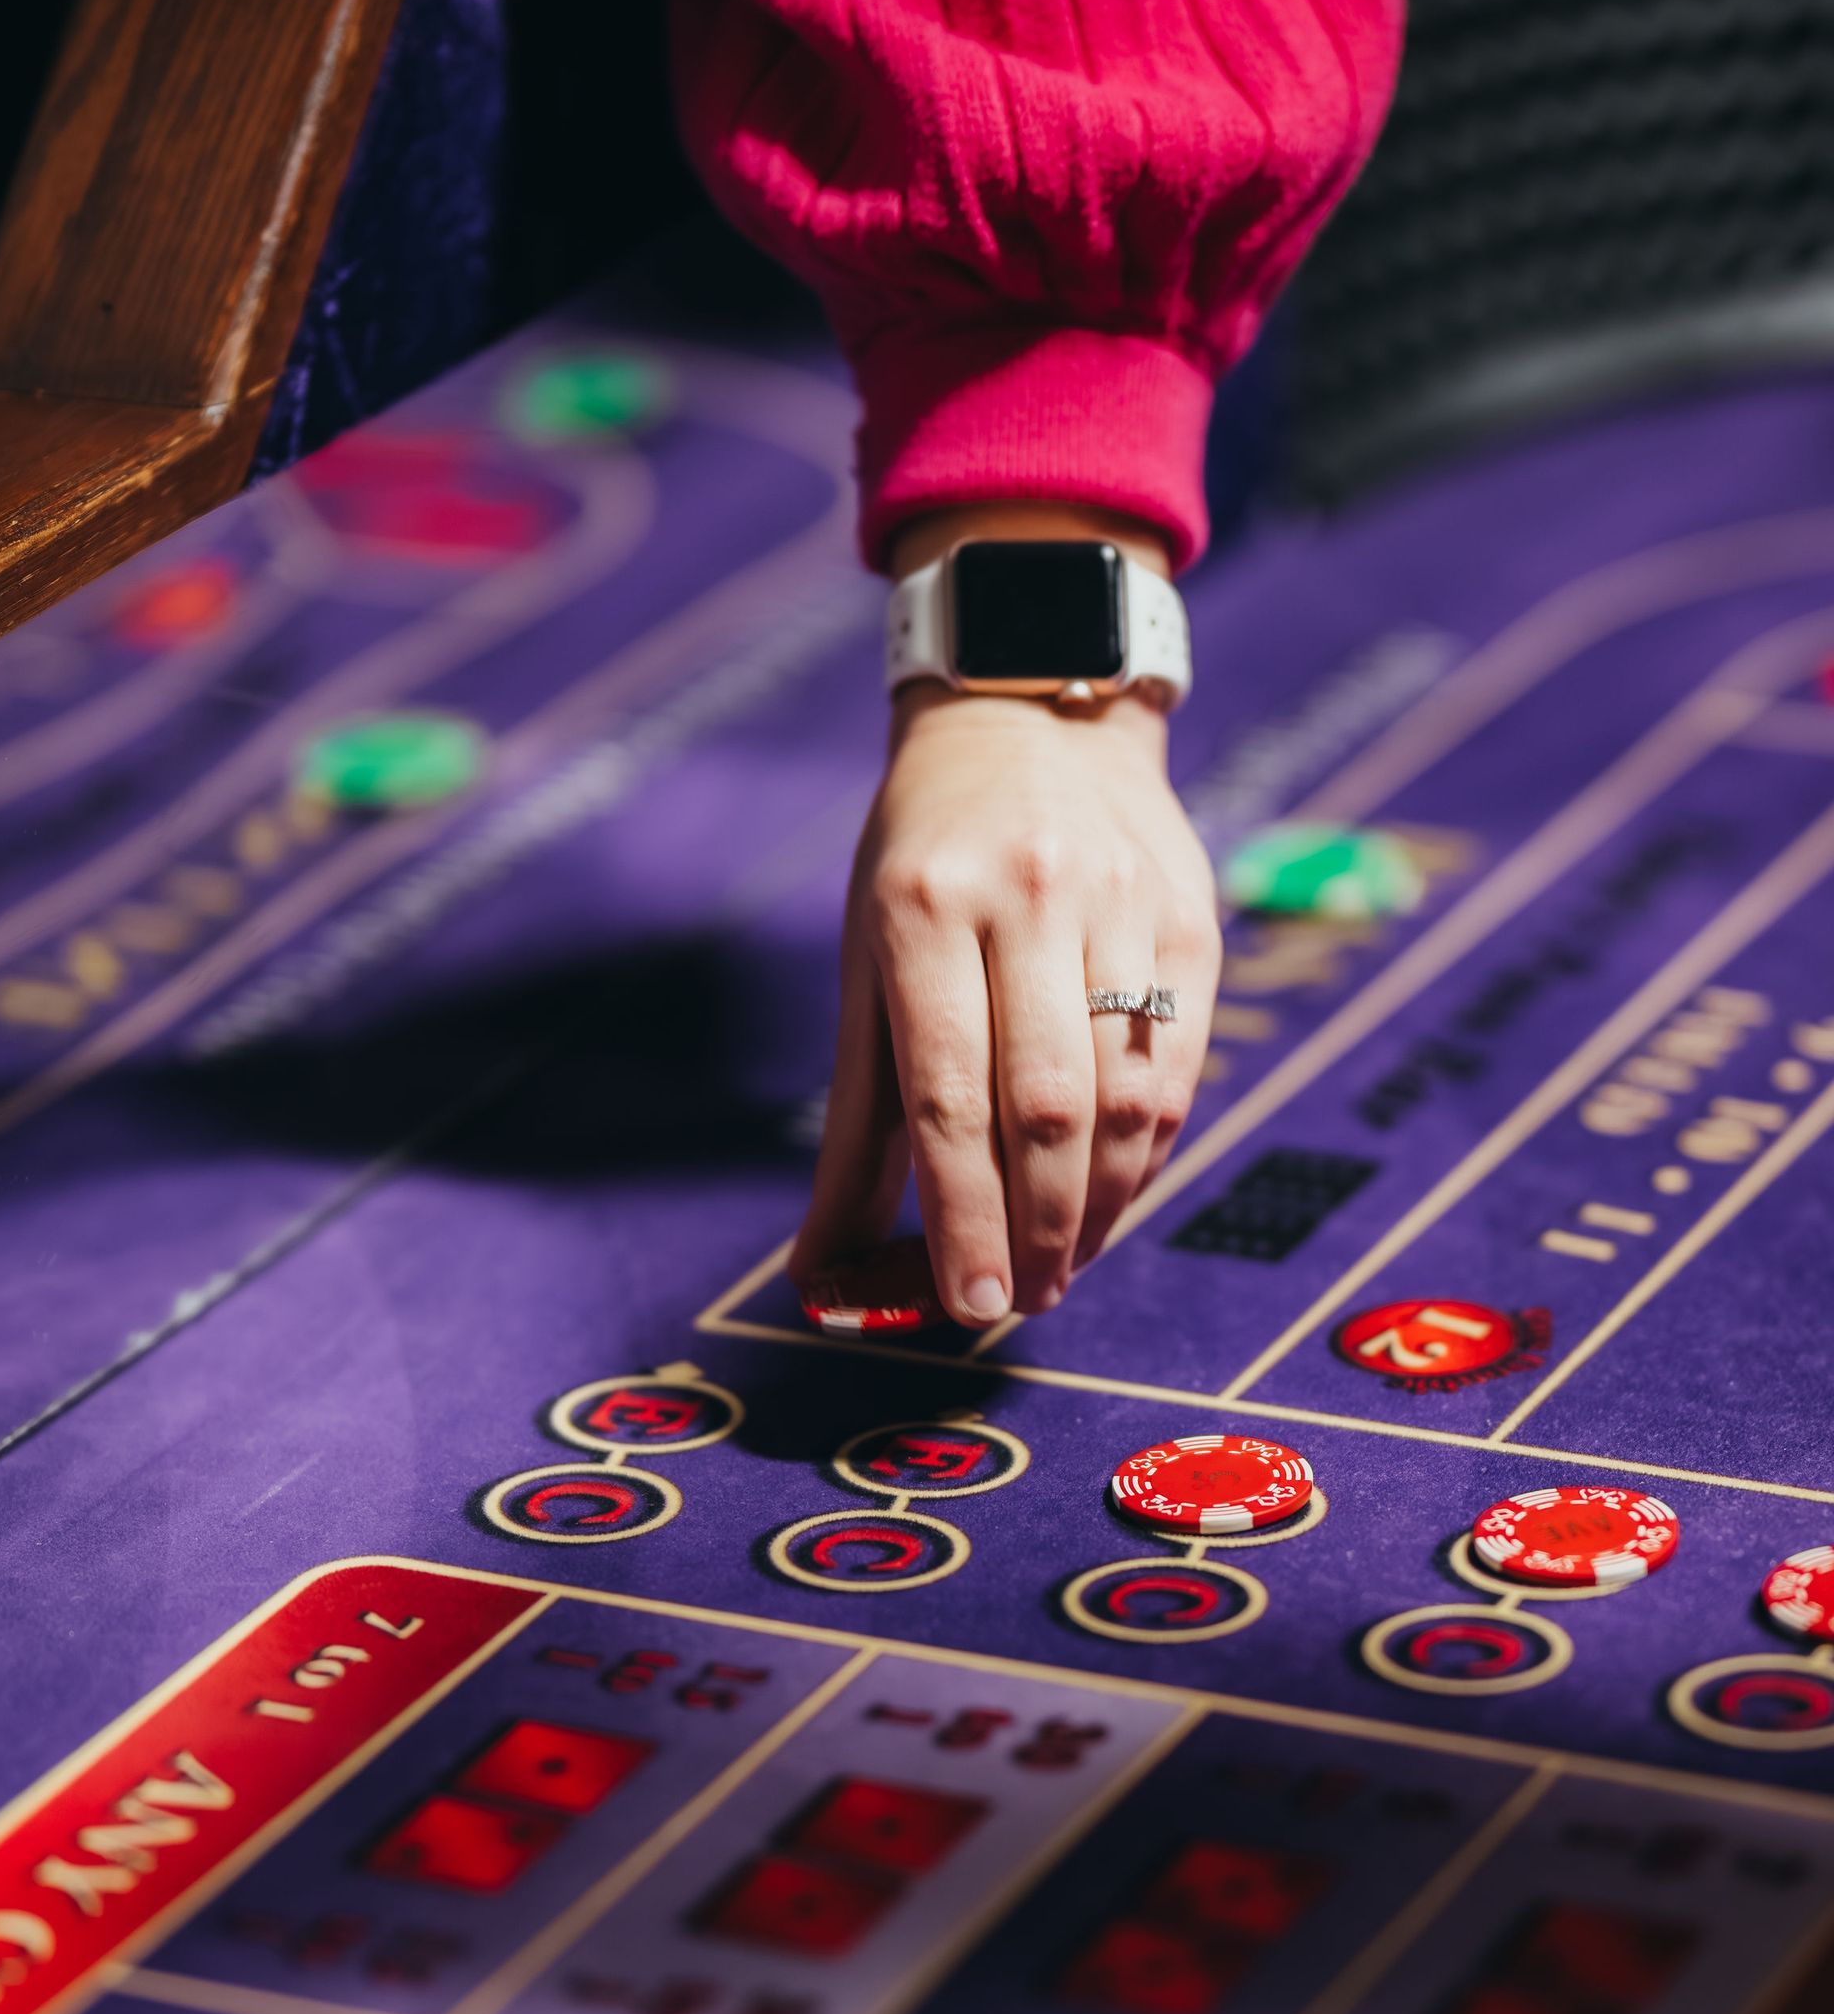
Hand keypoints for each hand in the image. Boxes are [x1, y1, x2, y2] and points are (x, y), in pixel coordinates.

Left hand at [793, 545, 1218, 1328]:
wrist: (1037, 709)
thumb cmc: (925, 854)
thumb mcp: (866, 957)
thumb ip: (859, 1116)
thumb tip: (822, 1262)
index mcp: (921, 910)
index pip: (946, 1092)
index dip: (961, 1211)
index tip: (968, 1304)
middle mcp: (1025, 901)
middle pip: (1043, 1105)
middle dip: (1033, 1227)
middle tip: (1018, 1302)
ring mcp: (1120, 904)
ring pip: (1126, 1094)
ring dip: (1098, 1205)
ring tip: (1062, 1267)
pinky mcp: (1191, 917)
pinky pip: (1178, 1063)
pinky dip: (1149, 1151)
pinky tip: (1114, 1198)